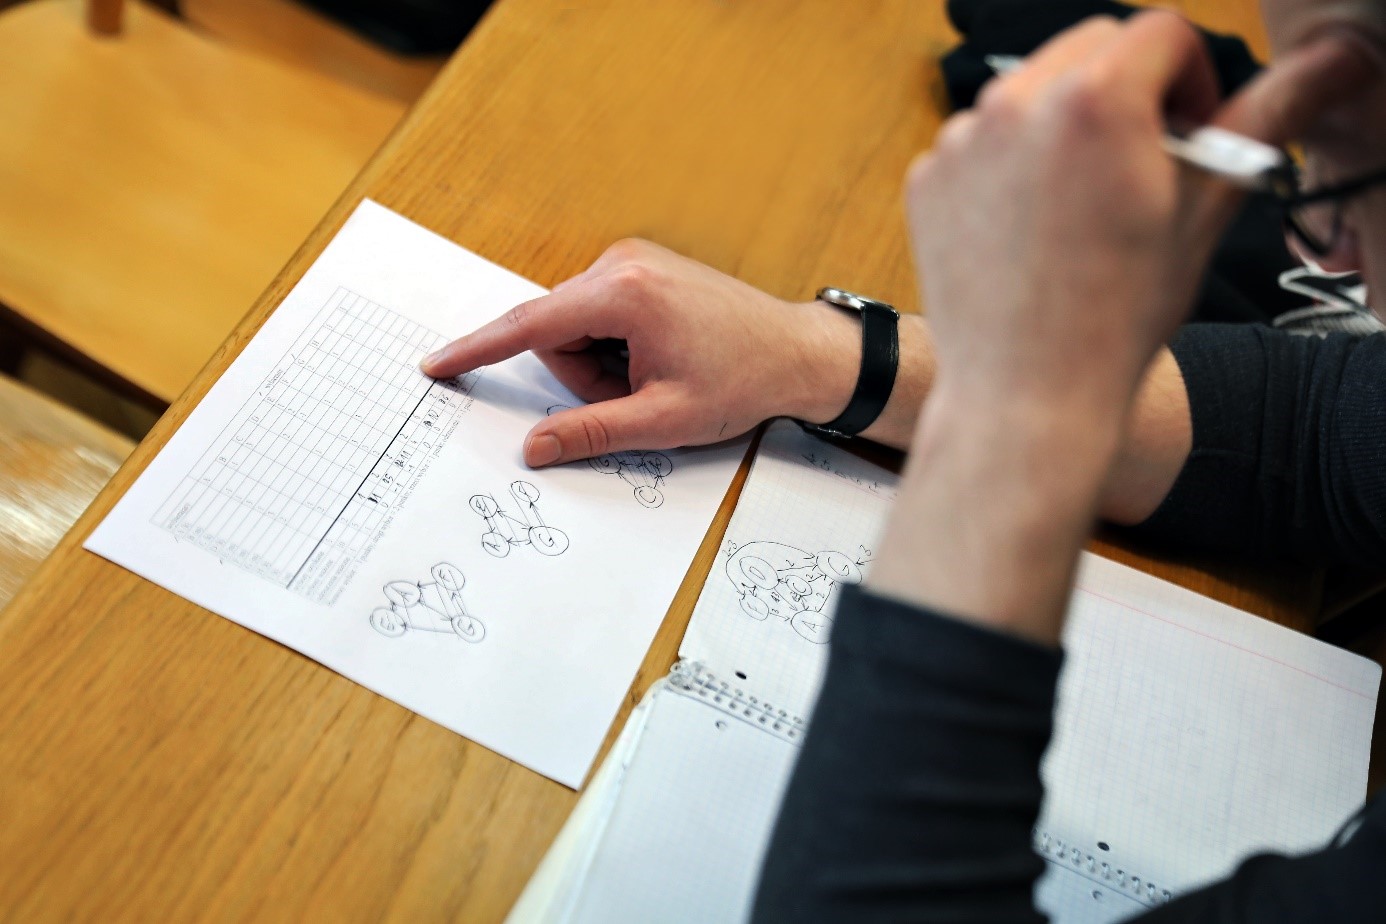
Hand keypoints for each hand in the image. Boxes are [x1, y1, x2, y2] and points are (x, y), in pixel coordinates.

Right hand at [421, 239, 861, 465]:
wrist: (798, 352)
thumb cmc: (743, 381)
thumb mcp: (664, 421)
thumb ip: (591, 432)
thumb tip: (535, 448)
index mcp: (626, 294)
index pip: (531, 324)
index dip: (480, 349)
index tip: (439, 364)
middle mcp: (624, 263)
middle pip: (556, 331)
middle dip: (584, 376)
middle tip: (638, 396)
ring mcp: (634, 261)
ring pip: (577, 325)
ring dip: (602, 364)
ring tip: (658, 375)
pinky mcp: (643, 268)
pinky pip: (600, 313)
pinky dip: (616, 346)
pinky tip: (660, 356)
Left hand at [868, 12, 1371, 638]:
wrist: (1026, 394)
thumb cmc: (1119, 314)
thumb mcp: (1203, 210)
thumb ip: (1260, 119)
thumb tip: (1328, 62)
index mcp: (1095, 100)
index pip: (1162, 34)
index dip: (1193, 79)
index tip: (1192, 132)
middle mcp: (1016, 105)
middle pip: (1092, 46)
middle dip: (1129, 90)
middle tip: (1146, 162)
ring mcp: (962, 140)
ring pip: (1031, 89)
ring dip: (1067, 121)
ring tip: (1086, 200)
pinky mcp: (927, 177)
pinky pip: (982, 138)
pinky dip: (1011, 161)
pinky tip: (1033, 224)